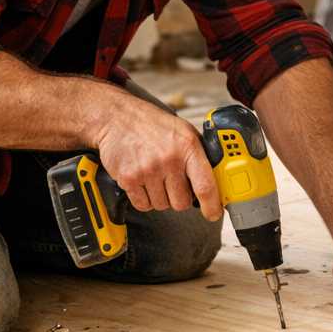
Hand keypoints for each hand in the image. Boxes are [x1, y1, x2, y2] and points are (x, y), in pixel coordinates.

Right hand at [92, 94, 221, 219]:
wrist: (117, 117)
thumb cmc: (151, 124)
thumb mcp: (183, 130)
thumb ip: (198, 153)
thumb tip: (215, 176)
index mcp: (188, 146)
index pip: (206, 185)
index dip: (212, 205)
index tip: (213, 213)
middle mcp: (169, 159)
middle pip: (182, 202)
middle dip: (180, 197)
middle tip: (172, 182)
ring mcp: (148, 170)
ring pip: (162, 205)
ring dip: (160, 196)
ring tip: (155, 176)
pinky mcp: (129, 179)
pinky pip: (143, 205)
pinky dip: (144, 198)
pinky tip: (142, 180)